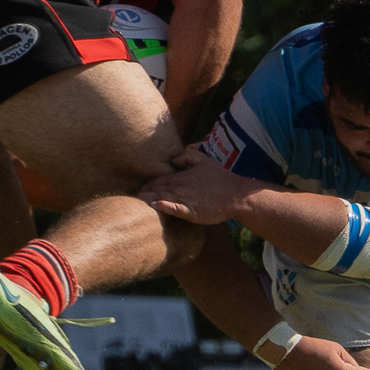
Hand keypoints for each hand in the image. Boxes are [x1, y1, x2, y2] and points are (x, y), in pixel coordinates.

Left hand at [140, 145, 259, 223]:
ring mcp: (187, 201)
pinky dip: (165, 207)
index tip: (139, 189)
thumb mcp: (205, 160)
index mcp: (183, 177)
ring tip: (138, 202)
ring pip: (163, 199)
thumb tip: (173, 159)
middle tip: (133, 197)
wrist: (236, 195)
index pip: (160, 180)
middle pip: (158, 190)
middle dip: (145, 193)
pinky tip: (156, 206)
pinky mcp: (192, 213)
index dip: (149, 184)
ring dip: (150, 200)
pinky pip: (176, 210)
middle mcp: (182, 188)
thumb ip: (188, 156)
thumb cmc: (221, 178)